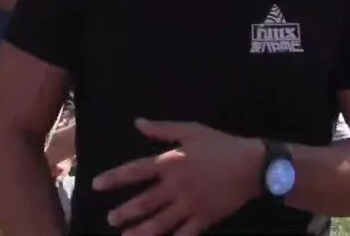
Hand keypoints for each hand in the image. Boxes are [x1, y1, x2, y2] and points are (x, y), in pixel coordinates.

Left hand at [93, 119, 262, 235]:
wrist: (253, 166)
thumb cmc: (221, 145)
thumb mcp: (191, 130)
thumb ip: (162, 129)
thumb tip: (137, 123)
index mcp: (171, 163)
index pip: (135, 171)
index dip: (114, 178)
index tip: (96, 184)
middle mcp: (176, 186)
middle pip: (144, 202)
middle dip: (124, 212)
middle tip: (111, 219)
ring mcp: (190, 205)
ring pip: (159, 223)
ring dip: (140, 231)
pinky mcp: (204, 219)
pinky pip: (184, 235)